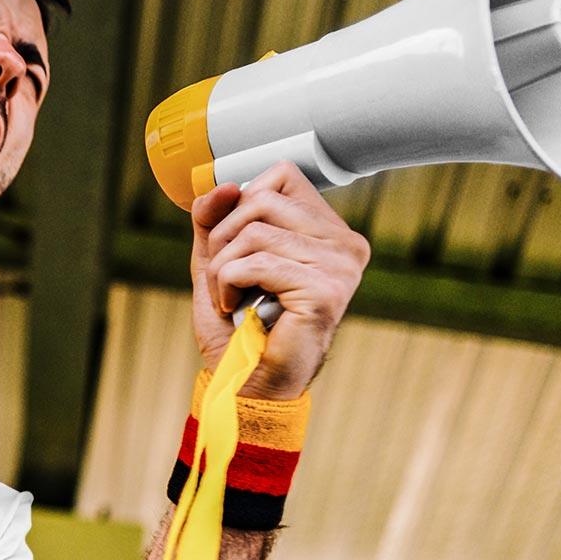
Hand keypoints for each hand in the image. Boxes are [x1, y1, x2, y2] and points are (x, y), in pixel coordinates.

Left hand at [190, 161, 369, 399]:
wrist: (249, 384)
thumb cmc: (238, 327)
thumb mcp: (218, 260)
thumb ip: (215, 218)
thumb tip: (223, 185)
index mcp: (329, 231)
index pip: (281, 175)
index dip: (239, 203)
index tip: (234, 245)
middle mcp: (345, 244)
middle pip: (260, 199)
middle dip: (222, 239)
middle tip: (224, 279)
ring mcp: (340, 266)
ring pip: (253, 231)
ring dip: (221, 268)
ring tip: (230, 298)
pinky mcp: (325, 290)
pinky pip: (254, 263)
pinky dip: (227, 286)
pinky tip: (237, 309)